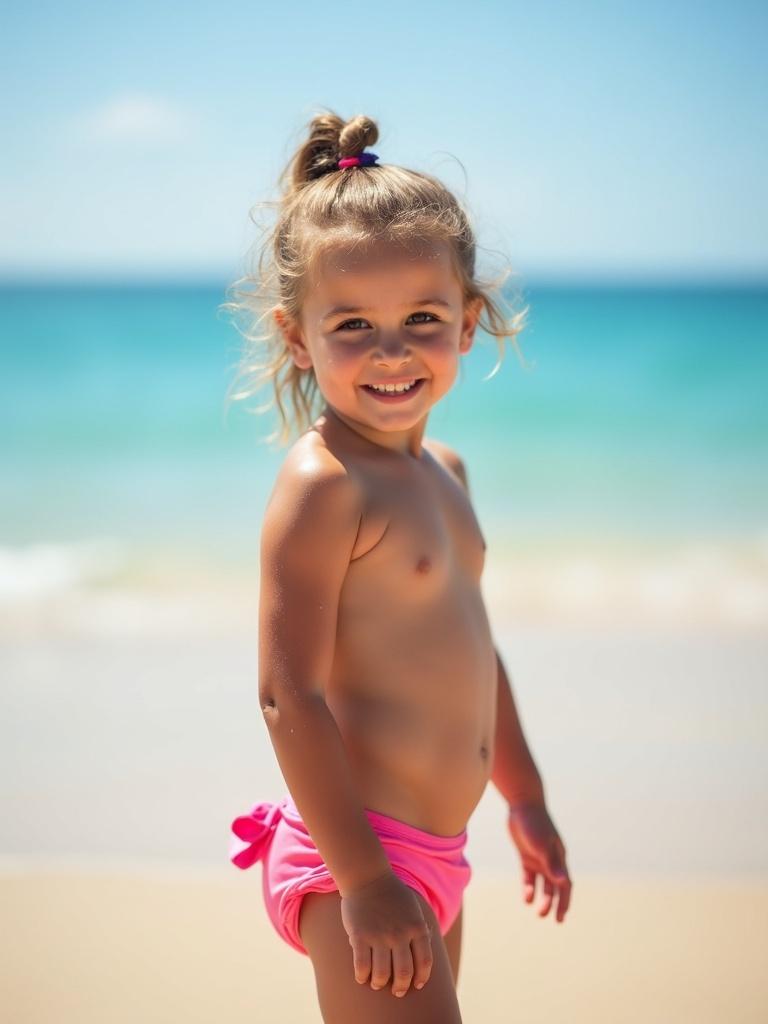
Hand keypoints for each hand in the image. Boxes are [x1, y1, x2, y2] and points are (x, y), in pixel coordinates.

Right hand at [340, 870, 433, 997]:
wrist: (368, 877)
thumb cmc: (392, 895)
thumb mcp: (413, 909)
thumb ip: (420, 929)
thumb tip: (428, 948)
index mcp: (416, 927)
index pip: (424, 962)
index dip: (421, 978)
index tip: (416, 985)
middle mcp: (400, 934)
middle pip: (404, 973)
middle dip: (401, 987)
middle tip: (396, 991)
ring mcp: (379, 936)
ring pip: (382, 974)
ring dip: (379, 984)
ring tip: (377, 983)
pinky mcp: (360, 936)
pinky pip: (362, 966)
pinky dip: (362, 976)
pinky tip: (362, 977)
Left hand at [506, 801, 571, 921]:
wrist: (522, 804)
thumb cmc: (535, 824)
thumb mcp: (542, 846)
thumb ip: (552, 864)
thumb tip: (564, 882)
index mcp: (559, 858)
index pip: (565, 884)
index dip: (565, 901)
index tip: (561, 917)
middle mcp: (551, 860)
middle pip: (556, 887)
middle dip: (556, 904)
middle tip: (553, 920)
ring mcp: (538, 858)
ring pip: (543, 883)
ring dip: (543, 898)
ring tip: (538, 913)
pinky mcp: (526, 855)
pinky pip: (529, 876)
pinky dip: (529, 887)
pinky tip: (527, 898)